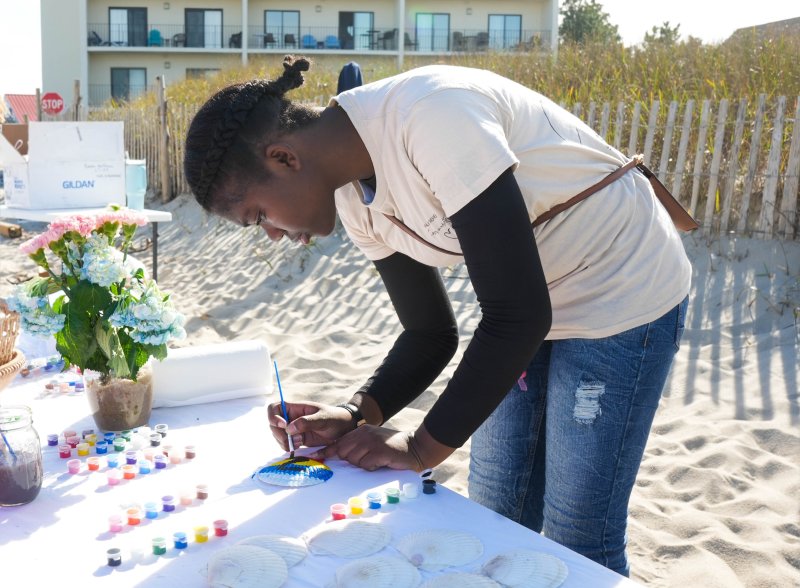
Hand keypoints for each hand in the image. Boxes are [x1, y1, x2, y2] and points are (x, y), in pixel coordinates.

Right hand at [267, 401, 355, 451]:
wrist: (345, 429)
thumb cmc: (335, 419)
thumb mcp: (323, 419)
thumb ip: (306, 422)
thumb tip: (288, 428)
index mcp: (296, 408)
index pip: (275, 407)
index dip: (274, 416)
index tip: (284, 425)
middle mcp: (292, 417)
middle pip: (273, 424)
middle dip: (279, 434)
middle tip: (291, 441)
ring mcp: (294, 429)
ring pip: (278, 435)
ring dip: (283, 442)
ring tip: (298, 444)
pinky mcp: (298, 439)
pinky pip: (286, 443)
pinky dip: (288, 447)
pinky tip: (299, 447)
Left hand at [309, 425, 423, 471]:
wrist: (415, 448)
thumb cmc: (391, 450)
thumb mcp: (372, 444)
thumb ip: (357, 448)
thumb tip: (337, 458)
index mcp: (361, 432)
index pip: (339, 443)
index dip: (326, 452)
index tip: (312, 457)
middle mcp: (365, 434)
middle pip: (343, 452)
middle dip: (350, 461)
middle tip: (367, 461)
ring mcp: (372, 442)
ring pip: (354, 460)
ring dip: (363, 465)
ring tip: (376, 461)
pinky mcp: (380, 451)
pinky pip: (366, 464)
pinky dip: (372, 467)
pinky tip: (381, 463)